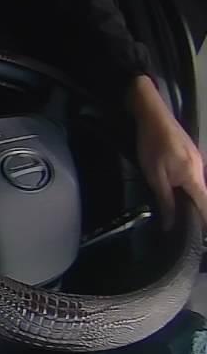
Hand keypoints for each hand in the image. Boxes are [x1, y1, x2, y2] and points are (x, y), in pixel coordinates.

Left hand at [129, 76, 206, 227]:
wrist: (153, 116)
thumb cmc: (152, 146)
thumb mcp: (154, 176)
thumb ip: (165, 200)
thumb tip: (171, 224)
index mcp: (194, 177)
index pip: (206, 205)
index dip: (206, 222)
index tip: (204, 237)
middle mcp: (202, 170)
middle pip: (204, 197)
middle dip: (199, 213)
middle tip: (189, 230)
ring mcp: (198, 161)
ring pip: (199, 187)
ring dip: (193, 200)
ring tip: (183, 216)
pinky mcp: (191, 156)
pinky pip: (194, 178)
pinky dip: (189, 189)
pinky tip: (179, 194)